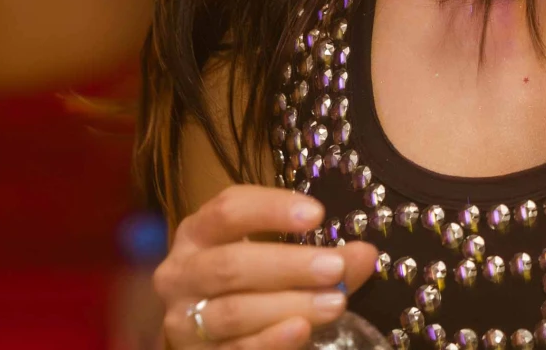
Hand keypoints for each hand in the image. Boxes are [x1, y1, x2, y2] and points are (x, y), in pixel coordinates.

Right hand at [154, 186, 380, 347]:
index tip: (317, 214)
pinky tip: (301, 331)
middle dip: (288, 266)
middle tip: (334, 268)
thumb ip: (323, 257)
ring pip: (234, 312)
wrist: (209, 333)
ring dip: (288, 305)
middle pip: (231, 264)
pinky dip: (270, 341)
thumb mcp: (276, 258)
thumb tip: (365, 255)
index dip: (271, 209)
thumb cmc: (246, 283)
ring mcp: (182, 320)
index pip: (227, 210)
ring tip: (334, 302)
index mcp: (197, 233)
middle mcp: (180, 274)